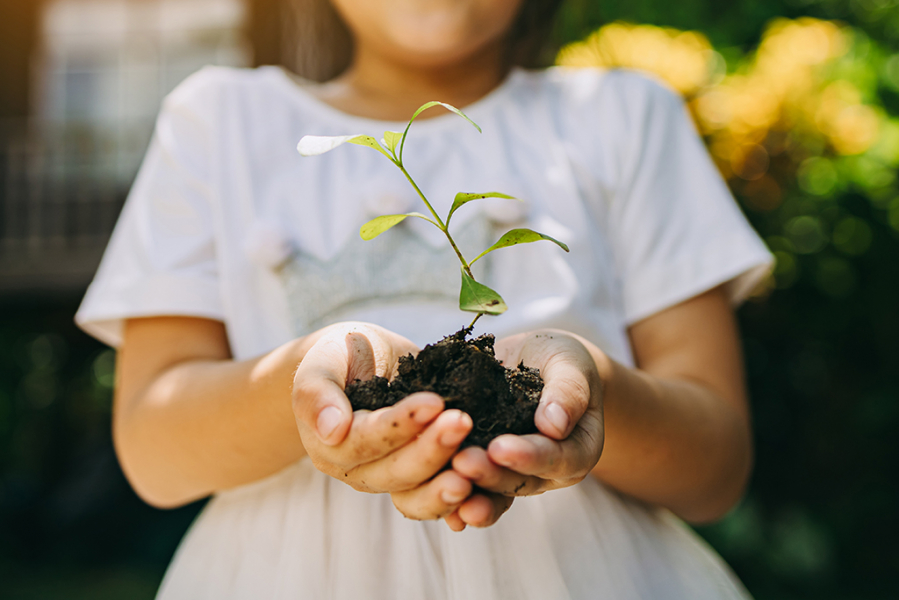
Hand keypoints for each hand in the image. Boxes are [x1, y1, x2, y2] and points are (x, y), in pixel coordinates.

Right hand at [292, 322, 475, 520]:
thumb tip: (332, 430)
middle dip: (431, 449)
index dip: (400, 424)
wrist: (361, 364)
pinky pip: (436, 499)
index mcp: (331, 444)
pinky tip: (485, 493)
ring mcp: (388, 480)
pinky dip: (461, 503)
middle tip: (462, 422)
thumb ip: (316, 392)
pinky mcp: (417, 479)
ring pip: (417, 495)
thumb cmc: (341, 356)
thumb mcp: (323, 360)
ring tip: (477, 468)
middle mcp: (359, 470)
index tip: (434, 402)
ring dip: (446, 487)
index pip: (367, 439)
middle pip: (396, 472)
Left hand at [448, 330, 604, 525]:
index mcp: (576, 451)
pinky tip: (428, 492)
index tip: (500, 448)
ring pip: (490, 492)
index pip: (555, 459)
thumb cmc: (560, 362)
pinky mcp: (485, 468)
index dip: (528, 456)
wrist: (535, 363)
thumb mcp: (570, 366)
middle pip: (518, 482)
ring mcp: (512, 474)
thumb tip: (554, 425)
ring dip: (466, 490)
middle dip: (489, 474)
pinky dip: (448, 494)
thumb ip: (567, 392)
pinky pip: (468, 487)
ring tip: (443, 482)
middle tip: (462, 461)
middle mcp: (545, 473)